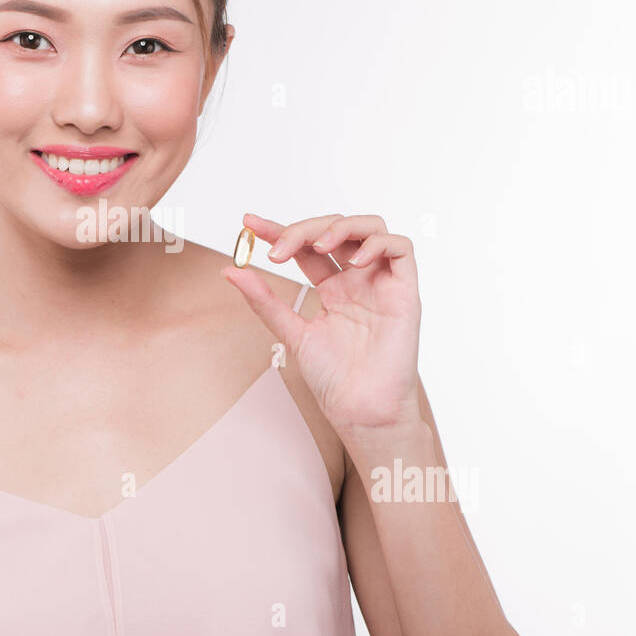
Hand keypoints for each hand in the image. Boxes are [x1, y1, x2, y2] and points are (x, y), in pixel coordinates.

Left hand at [222, 213, 424, 448]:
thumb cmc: (334, 378)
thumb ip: (265, 301)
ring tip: (318, 245)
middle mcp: (357, 280)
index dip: (279, 230)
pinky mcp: (404, 292)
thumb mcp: (291, 332)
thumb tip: (231, 271)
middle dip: (305, 229)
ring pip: (372, 228)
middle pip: (335, 230)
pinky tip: (353, 262)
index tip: (249, 225)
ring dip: (342, 227)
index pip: (306, 246)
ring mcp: (381, 283)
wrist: (360, 410)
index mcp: (332, 288)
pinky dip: (378, 244)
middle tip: (279, 246)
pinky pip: (402, 249)